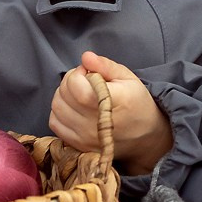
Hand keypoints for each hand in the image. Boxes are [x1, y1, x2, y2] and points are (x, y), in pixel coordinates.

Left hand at [49, 51, 171, 175]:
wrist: (146, 136)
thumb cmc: (137, 103)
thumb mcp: (127, 78)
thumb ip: (105, 65)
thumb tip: (85, 57)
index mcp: (111, 102)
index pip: (76, 86)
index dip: (77, 74)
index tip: (88, 72)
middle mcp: (96, 123)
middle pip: (64, 95)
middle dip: (70, 81)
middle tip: (84, 81)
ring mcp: (86, 137)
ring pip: (57, 107)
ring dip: (63, 96)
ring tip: (79, 94)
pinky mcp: (80, 145)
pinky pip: (55, 123)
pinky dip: (59, 112)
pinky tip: (73, 108)